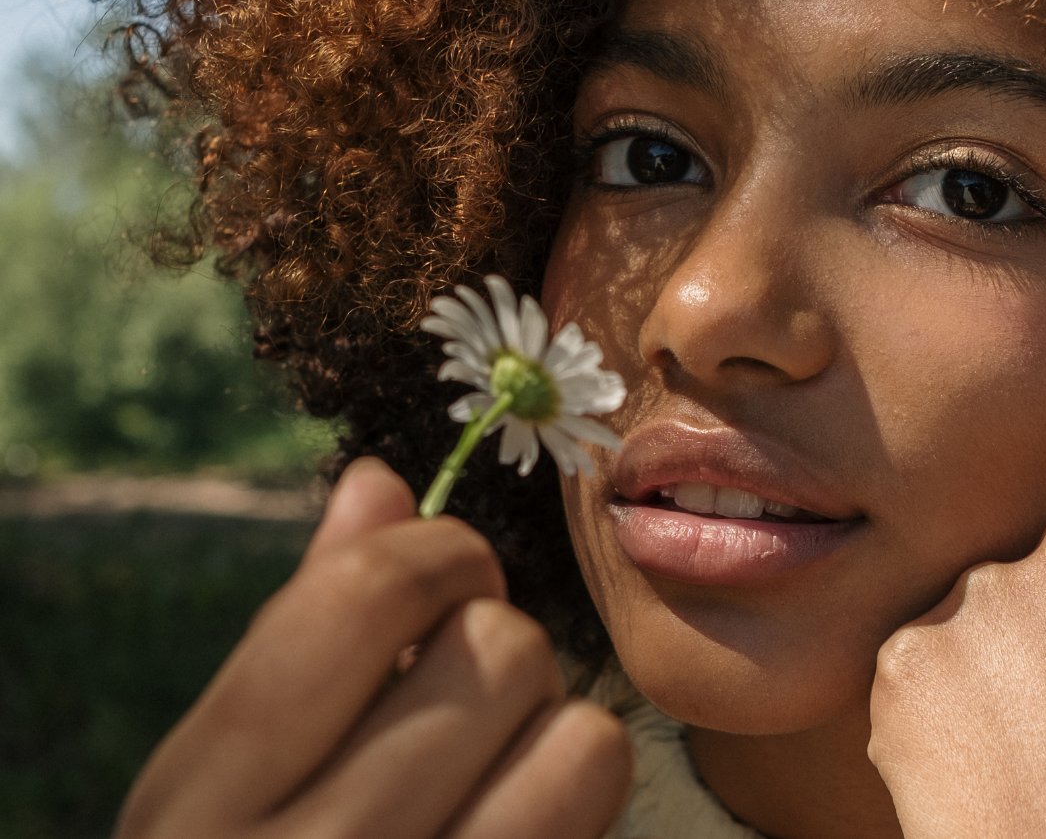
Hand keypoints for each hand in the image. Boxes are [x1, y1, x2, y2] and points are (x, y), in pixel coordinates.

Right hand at [115, 457, 630, 838]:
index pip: (360, 598)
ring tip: (499, 764)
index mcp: (203, 802)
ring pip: (584, 736)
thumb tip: (377, 481)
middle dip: (496, 650)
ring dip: (558, 731)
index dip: (436, 553)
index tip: (448, 577)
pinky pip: (601, 811)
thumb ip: (301, 630)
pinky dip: (579, 796)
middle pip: (498, 653)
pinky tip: (524, 822)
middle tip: (464, 699)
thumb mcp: (229, 776)